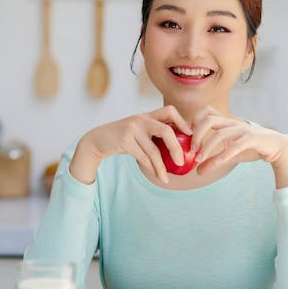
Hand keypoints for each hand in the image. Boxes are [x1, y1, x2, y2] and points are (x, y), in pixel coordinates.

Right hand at [70, 106, 191, 184]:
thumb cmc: (123, 138)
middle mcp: (141, 119)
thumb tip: (178, 149)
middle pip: (166, 130)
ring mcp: (132, 129)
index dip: (183, 122)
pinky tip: (156, 175)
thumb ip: (154, 134)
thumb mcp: (139, 131)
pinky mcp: (124, 140)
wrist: (97, 139)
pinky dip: (151, 168)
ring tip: (166, 178)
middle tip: (182, 161)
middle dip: (176, 148)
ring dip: (161, 167)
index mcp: (147, 115)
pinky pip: (143, 157)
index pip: (170, 110)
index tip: (190, 135)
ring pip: (154, 150)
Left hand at [190, 107, 287, 188]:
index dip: (194, 121)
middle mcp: (232, 123)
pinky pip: (237, 145)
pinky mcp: (253, 138)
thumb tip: (198, 171)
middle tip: (192, 151)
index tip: (190, 137)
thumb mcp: (229, 155)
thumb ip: (214, 161)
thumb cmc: (251, 147)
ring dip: (207, 147)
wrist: (276, 147)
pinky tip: (218, 163)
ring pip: (220, 133)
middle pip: (208, 120)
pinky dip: (225, 154)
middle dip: (196, 135)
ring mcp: (242, 130)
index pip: (206, 111)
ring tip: (200, 160)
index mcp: (226, 123)